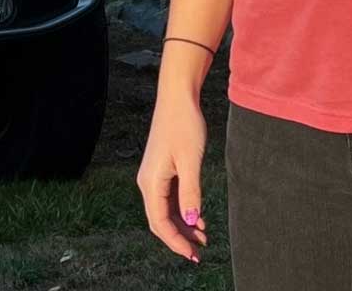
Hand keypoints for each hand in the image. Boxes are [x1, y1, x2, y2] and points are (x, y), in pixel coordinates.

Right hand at [136, 90, 209, 262]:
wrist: (177, 96)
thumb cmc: (184, 124)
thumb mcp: (190, 160)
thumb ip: (190, 192)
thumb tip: (190, 220)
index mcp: (151, 183)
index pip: (160, 223)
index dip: (176, 242)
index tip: (193, 254)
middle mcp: (148, 182)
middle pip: (161, 219)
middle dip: (180, 236)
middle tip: (200, 250)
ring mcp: (154, 175)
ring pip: (166, 209)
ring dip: (183, 223)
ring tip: (203, 235)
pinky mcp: (162, 167)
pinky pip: (170, 196)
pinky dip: (182, 207)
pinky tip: (198, 215)